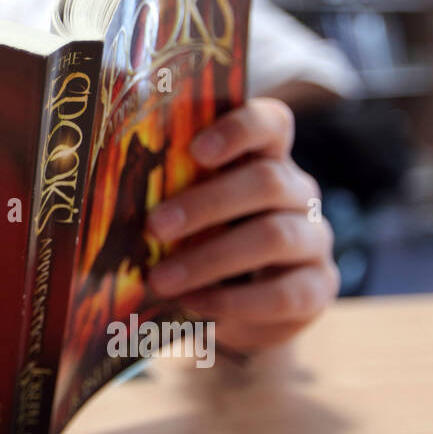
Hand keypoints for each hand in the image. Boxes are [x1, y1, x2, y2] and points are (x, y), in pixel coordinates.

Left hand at [143, 97, 337, 351]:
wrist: (235, 310)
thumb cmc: (200, 245)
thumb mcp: (186, 217)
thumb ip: (168, 197)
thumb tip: (113, 199)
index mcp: (265, 158)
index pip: (271, 123)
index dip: (239, 129)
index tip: (196, 149)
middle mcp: (298, 192)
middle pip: (266, 181)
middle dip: (205, 204)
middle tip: (154, 227)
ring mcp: (314, 239)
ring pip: (274, 236)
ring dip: (210, 258)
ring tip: (161, 280)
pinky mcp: (319, 287)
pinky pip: (283, 293)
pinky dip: (232, 300)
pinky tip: (193, 304)